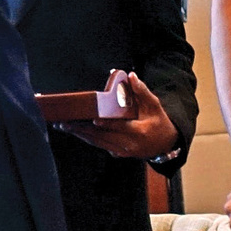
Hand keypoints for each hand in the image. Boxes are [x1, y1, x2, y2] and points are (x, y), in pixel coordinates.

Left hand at [59, 72, 179, 159]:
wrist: (165, 144)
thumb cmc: (158, 122)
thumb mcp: (154, 105)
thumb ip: (142, 91)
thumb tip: (131, 76)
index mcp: (139, 132)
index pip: (120, 127)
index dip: (107, 124)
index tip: (94, 120)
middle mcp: (129, 144)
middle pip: (103, 137)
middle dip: (83, 130)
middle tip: (66, 123)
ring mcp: (123, 151)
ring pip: (99, 143)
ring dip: (81, 134)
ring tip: (65, 126)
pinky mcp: (118, 154)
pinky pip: (100, 145)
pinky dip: (88, 138)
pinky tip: (76, 132)